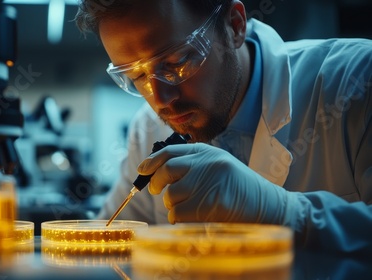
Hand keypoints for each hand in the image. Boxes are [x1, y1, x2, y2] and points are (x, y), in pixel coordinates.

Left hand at [137, 143, 299, 224]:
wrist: (273, 206)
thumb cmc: (241, 189)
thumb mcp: (218, 167)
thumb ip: (192, 166)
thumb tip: (156, 172)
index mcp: (208, 152)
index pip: (170, 152)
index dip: (151, 161)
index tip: (142, 170)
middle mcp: (208, 163)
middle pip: (167, 171)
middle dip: (156, 183)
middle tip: (154, 190)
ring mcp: (212, 182)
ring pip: (171, 196)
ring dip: (172, 206)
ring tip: (186, 208)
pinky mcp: (214, 203)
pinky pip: (180, 213)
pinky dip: (179, 219)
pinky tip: (191, 218)